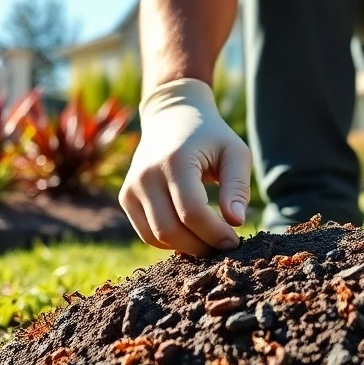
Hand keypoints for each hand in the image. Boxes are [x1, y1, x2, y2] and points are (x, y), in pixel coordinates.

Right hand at [120, 78, 250, 255]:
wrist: (172, 117)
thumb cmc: (210, 136)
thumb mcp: (234, 153)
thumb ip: (237, 187)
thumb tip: (236, 222)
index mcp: (174, 162)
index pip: (192, 212)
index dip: (215, 233)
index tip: (235, 241)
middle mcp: (146, 176)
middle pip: (171, 230)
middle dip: (201, 246)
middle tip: (224, 246)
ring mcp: (131, 187)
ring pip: (156, 238)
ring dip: (186, 247)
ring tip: (210, 240)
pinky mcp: (126, 197)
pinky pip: (147, 234)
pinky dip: (170, 241)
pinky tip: (191, 234)